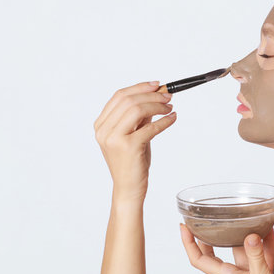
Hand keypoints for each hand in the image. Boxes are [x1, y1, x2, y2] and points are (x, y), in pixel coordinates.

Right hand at [94, 81, 175, 203]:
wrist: (128, 188)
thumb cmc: (131, 161)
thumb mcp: (133, 133)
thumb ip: (139, 116)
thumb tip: (156, 94)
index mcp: (101, 124)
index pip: (119, 96)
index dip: (140, 87)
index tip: (157, 85)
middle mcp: (104, 130)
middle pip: (129, 100)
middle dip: (151, 95)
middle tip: (168, 96)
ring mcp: (114, 138)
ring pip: (137, 109)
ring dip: (157, 105)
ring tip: (169, 107)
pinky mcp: (128, 147)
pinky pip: (150, 127)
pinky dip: (164, 121)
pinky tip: (172, 118)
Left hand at [180, 224, 273, 273]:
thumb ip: (255, 256)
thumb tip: (250, 235)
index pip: (198, 258)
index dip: (188, 243)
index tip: (183, 226)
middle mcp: (232, 272)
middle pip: (213, 251)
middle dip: (206, 235)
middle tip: (204, 219)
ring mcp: (246, 273)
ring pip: (237, 249)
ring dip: (239, 234)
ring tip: (238, 218)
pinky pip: (258, 253)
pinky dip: (262, 242)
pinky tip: (267, 229)